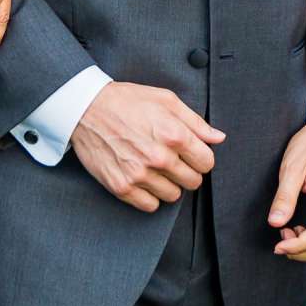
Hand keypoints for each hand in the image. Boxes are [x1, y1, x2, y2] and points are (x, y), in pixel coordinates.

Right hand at [69, 83, 223, 212]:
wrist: (87, 108)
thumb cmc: (127, 101)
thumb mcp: (166, 100)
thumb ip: (196, 121)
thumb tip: (218, 138)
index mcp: (174, 134)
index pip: (207, 163)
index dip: (201, 158)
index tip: (192, 154)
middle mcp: (159, 157)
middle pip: (193, 182)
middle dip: (187, 171)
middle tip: (173, 160)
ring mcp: (139, 174)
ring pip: (173, 196)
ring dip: (169, 184)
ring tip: (156, 168)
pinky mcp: (121, 187)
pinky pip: (150, 206)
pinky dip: (150, 196)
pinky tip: (144, 179)